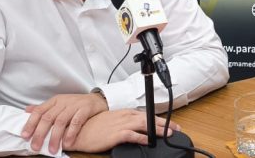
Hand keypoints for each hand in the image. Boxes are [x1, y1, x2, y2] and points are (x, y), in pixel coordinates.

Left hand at [22, 92, 108, 153]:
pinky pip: (77, 122)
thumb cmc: (76, 104)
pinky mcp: (85, 109)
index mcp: (54, 101)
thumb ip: (44, 108)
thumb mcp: (59, 103)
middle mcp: (63, 102)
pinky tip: (67, 143)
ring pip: (61, 121)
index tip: (25, 136)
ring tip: (52, 149)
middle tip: (35, 147)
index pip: (39, 111)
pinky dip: (71, 133)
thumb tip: (27, 110)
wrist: (97, 99)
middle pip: (48, 118)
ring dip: (55, 137)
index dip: (31, 123)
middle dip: (40, 134)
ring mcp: (74, 105)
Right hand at [64, 109, 181, 152]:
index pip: (146, 114)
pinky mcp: (115, 134)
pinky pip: (131, 135)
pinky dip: (142, 138)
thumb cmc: (92, 127)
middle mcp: (124, 117)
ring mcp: (120, 125)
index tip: (170, 124)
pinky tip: (149, 141)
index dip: (159, 119)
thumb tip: (137, 129)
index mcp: (123, 113)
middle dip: (164, 124)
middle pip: (149, 118)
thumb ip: (124, 122)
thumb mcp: (111, 121)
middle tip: (176, 129)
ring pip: (144, 125)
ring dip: (158, 130)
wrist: (78, 131)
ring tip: (168, 134)